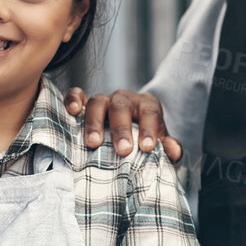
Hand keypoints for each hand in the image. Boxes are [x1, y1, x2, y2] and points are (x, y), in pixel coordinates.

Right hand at [63, 87, 181, 160]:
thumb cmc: (145, 140)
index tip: (147, 147)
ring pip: (98, 102)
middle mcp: (125, 99)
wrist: (129, 134)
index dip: (149, 128)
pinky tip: (73, 111)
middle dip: (122, 129)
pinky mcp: (85, 103)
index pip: (150, 112)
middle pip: (122, 107)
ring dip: (95, 122)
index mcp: (147, 105)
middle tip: (123, 151)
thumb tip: (173, 151)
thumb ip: (169, 147)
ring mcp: (104, 100)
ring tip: (94, 143)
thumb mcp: (160, 144)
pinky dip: (73, 99)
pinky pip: (76, 94)